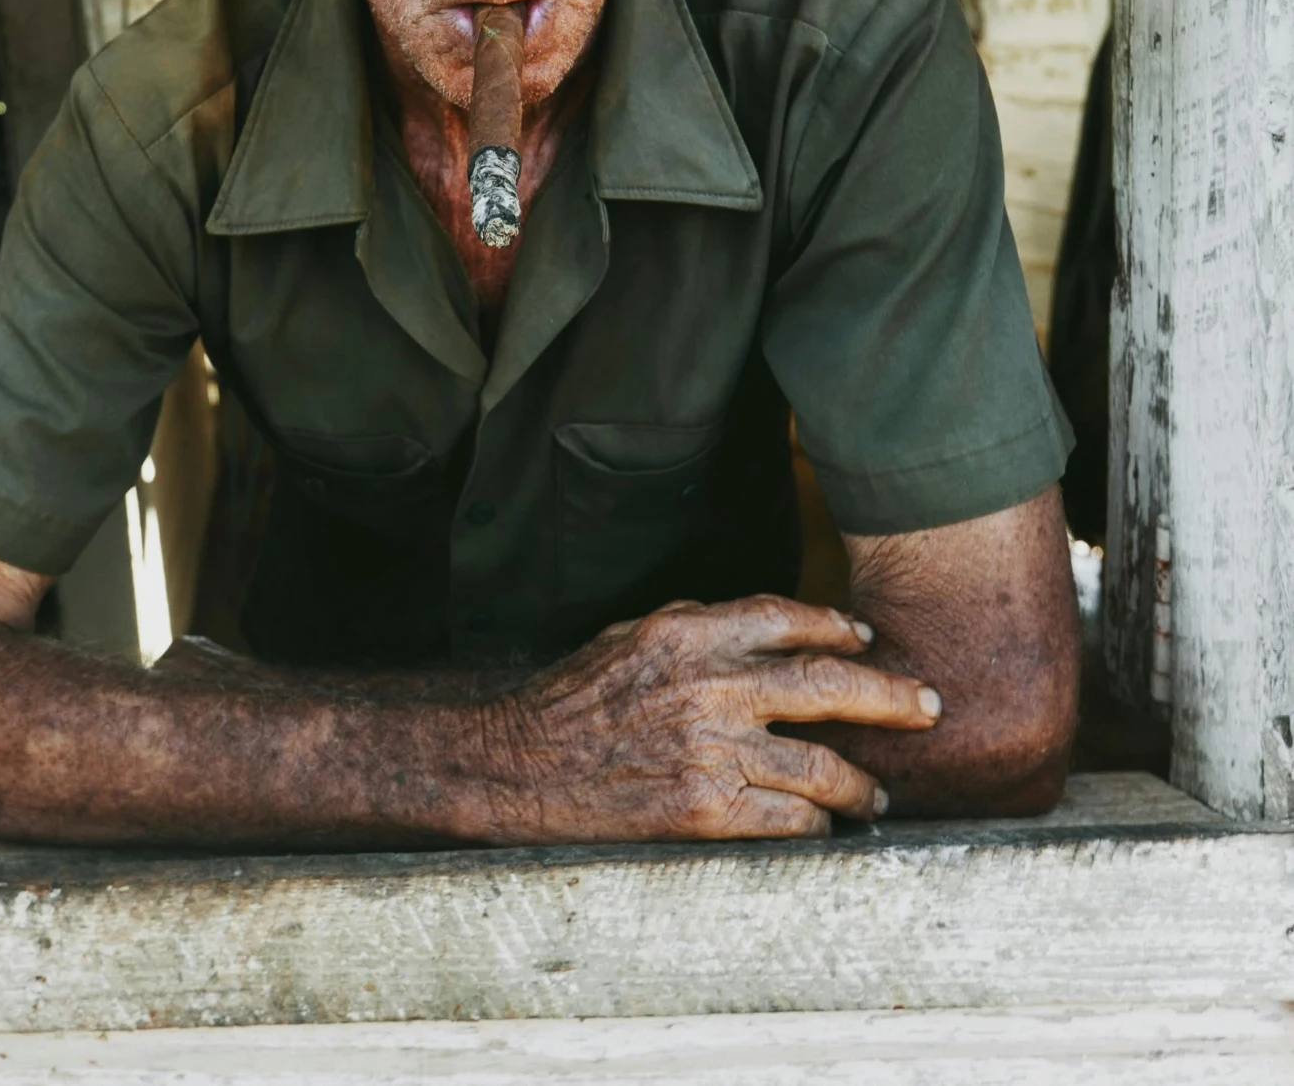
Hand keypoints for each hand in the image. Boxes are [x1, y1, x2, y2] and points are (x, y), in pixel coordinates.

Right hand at [478, 595, 941, 841]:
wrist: (518, 765)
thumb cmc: (570, 699)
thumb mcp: (631, 636)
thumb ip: (699, 631)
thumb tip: (766, 634)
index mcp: (690, 631)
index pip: (788, 618)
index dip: (839, 627)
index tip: (868, 638)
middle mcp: (710, 684)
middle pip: (829, 684)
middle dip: (891, 697)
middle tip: (928, 706)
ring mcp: (711, 750)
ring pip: (822, 766)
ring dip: (861, 784)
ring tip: (877, 796)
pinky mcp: (706, 811)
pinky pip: (788, 821)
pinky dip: (815, 826)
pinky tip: (822, 828)